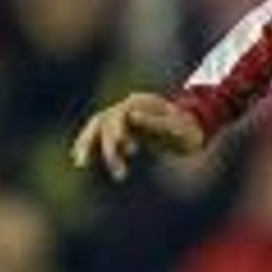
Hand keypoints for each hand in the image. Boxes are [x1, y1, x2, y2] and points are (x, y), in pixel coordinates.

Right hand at [70, 92, 205, 180]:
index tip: (128, 151)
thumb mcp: (178, 127)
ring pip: (97, 128)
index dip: (116, 132)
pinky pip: (99, 135)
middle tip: (106, 168)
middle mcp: (128, 107)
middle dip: (99, 144)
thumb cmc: (188, 129)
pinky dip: (88, 145)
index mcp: (140, 102)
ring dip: (87, 145)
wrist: (192, 129)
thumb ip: (156, 122)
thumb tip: (132, 116)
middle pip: (103, 121)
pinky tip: (79, 159)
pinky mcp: (121, 129)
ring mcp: (122, 117)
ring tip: (80, 164)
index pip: (119, 115)